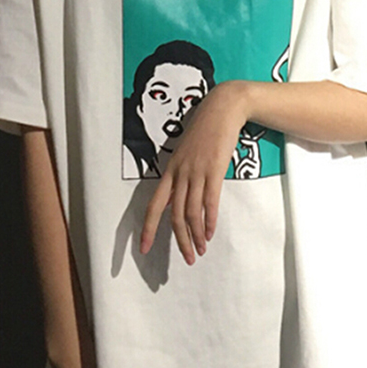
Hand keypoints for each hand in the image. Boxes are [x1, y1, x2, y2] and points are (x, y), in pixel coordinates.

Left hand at [140, 81, 249, 263]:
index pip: (153, 206)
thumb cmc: (206, 129)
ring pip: (190, 212)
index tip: (144, 248)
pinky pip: (209, 201)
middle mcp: (179, 174)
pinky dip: (209, 220)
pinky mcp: (214, 170)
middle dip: (179, 241)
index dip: (147, 229)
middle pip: (174, 216)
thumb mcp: (187, 152)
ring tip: (200, 250)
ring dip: (195, 235)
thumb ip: (183, 173)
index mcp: (169, 171)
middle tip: (186, 258)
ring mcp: (196, 172)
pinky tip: (210, 233)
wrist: (222, 108)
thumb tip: (182, 194)